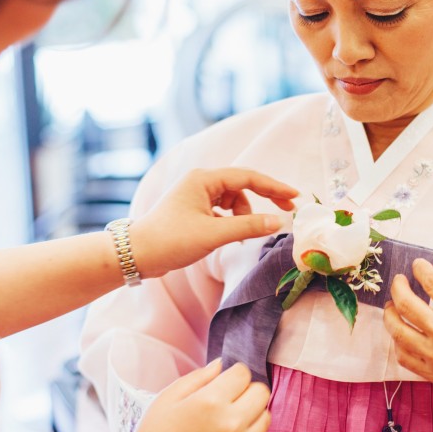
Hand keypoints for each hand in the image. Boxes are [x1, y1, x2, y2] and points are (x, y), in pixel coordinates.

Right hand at [122, 359, 270, 431]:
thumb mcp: (167, 398)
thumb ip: (198, 377)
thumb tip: (221, 365)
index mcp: (211, 401)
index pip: (243, 374)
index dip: (233, 374)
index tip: (223, 381)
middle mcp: (232, 422)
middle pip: (261, 392)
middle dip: (246, 390)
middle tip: (228, 399)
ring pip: (265, 416)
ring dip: (251, 413)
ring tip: (227, 420)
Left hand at [129, 168, 297, 278]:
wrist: (137, 254)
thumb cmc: (171, 240)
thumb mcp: (213, 234)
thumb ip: (248, 226)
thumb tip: (278, 222)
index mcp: (203, 179)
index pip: (248, 177)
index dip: (274, 186)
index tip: (295, 196)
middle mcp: (200, 182)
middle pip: (241, 186)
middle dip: (263, 199)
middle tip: (286, 211)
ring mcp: (195, 196)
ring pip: (232, 200)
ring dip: (243, 215)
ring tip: (241, 235)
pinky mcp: (193, 210)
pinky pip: (221, 211)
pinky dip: (230, 222)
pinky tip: (231, 236)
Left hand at [383, 259, 432, 398]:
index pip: (432, 283)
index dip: (421, 269)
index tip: (417, 265)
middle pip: (406, 304)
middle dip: (397, 286)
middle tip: (398, 281)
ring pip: (397, 331)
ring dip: (390, 314)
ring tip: (392, 306)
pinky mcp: (432, 373)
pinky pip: (403, 356)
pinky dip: (397, 342)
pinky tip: (401, 333)